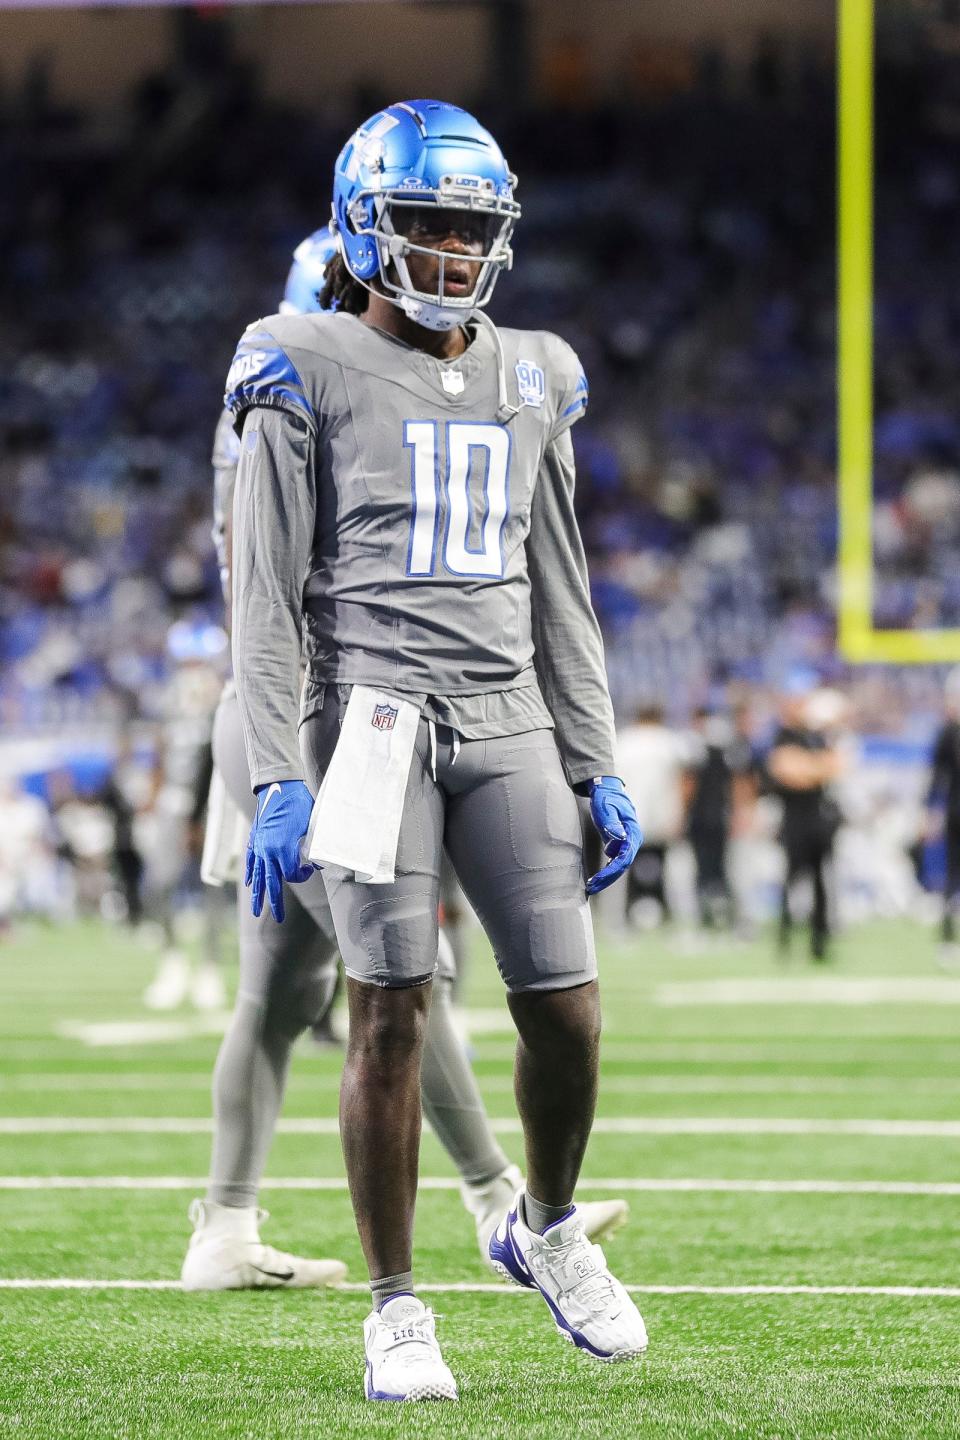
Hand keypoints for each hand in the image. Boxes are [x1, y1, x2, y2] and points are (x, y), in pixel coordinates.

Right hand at [245, 780, 315, 922]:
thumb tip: (321, 861)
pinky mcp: (255, 839)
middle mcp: (268, 850)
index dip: (303, 876)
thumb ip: (313, 846)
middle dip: (275, 903)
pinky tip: (251, 884)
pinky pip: (251, 862)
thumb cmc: (300, 803)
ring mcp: (259, 845)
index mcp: (282, 848)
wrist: (279, 784)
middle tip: (278, 919)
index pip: (292, 874)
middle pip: (272, 883)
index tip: (311, 869)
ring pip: (258, 876)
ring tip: (257, 911)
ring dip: (258, 894)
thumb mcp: (312, 825)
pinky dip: (251, 874)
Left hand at [585, 776, 642, 894]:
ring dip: (607, 878)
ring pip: (619, 866)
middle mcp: (633, 840)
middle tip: (591, 887)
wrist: (608, 791)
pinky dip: (606, 871)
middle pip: (622, 865)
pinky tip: (595, 879)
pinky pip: (615, 862)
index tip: (598, 879)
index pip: (624, 857)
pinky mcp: (620, 845)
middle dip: (607, 878)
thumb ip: (612, 823)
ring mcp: (627, 844)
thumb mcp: (606, 808)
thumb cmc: (606, 798)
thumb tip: (620, 839)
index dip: (611, 870)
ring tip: (591, 887)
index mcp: (633, 832)